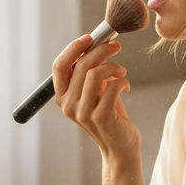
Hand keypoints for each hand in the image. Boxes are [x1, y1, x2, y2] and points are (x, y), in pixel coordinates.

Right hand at [53, 34, 138, 161]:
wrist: (120, 146)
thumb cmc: (110, 115)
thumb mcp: (95, 92)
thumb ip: (90, 74)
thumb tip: (96, 45)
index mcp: (62, 97)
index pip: (59, 66)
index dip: (73, 48)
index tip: (90, 38)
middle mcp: (68, 105)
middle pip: (81, 65)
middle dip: (101, 50)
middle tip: (116, 46)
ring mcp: (83, 113)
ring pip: (96, 73)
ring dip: (114, 67)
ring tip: (122, 73)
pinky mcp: (101, 117)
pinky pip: (112, 86)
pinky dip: (122, 81)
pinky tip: (126, 87)